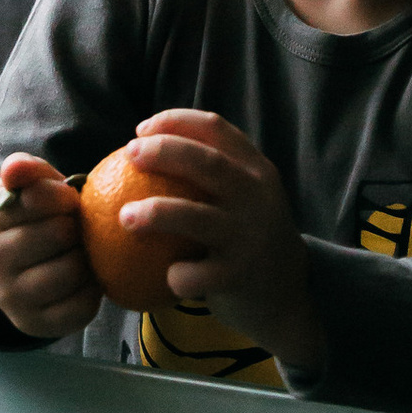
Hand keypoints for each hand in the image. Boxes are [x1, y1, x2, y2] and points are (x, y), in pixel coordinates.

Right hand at [0, 154, 98, 342]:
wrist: (12, 273)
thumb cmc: (28, 220)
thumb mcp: (24, 189)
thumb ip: (24, 169)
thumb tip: (13, 171)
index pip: (39, 198)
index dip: (65, 197)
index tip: (67, 202)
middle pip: (60, 233)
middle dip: (76, 228)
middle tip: (75, 231)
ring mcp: (10, 296)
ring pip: (72, 270)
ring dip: (86, 259)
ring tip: (79, 253)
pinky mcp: (34, 324)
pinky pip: (81, 305)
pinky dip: (92, 290)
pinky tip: (84, 280)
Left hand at [122, 110, 318, 372]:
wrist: (288, 291)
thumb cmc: (244, 233)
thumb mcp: (242, 196)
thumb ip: (208, 174)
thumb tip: (135, 153)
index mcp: (255, 169)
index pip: (214, 128)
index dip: (174, 121)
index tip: (141, 130)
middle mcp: (256, 197)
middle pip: (207, 163)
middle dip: (164, 151)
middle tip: (130, 154)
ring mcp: (249, 236)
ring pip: (197, 218)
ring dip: (157, 213)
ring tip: (123, 216)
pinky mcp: (239, 276)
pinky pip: (198, 274)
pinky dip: (178, 274)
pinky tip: (167, 276)